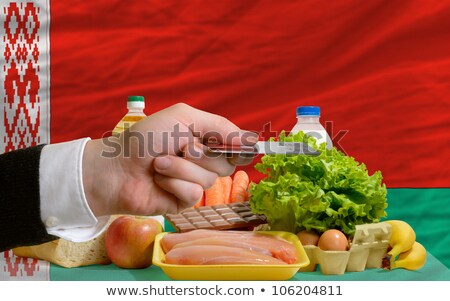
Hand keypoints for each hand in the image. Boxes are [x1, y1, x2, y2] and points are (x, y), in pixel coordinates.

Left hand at [82, 103, 257, 216]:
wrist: (116, 166)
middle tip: (179, 148)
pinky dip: (174, 185)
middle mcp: (202, 160)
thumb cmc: (146, 137)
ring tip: (159, 164)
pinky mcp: (183, 201)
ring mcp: (193, 181)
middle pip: (226, 164)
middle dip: (201, 155)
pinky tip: (158, 181)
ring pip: (209, 180)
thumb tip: (252, 139)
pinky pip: (193, 195)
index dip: (239, 146)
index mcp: (204, 138)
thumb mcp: (183, 118)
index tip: (241, 147)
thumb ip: (219, 126)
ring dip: (181, 169)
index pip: (236, 145)